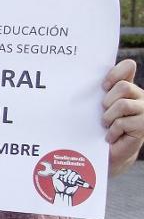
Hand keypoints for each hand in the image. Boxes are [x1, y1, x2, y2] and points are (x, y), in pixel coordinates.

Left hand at [102, 59, 143, 175]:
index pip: (128, 67)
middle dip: (108, 100)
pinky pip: (122, 122)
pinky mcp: (143, 127)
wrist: (109, 151)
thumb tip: (81, 76)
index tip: (103, 85)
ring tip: (106, 125)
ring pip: (123, 104)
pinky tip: (111, 136)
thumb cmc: (100, 125)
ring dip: (109, 117)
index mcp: (128, 87)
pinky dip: (112, 131)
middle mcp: (140, 96)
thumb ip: (98, 90)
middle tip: (104, 112)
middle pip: (123, 86)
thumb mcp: (97, 105)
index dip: (115, 72)